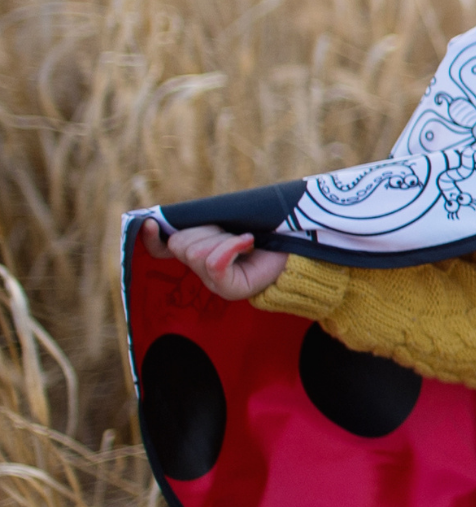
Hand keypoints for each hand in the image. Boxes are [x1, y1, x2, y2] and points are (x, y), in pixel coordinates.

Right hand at [141, 215, 287, 300]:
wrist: (296, 248)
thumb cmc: (265, 231)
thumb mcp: (229, 219)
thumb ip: (204, 220)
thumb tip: (165, 217)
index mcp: (197, 251)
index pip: (163, 249)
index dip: (150, 239)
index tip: (149, 223)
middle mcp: (201, 270)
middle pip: (181, 243)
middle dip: (207, 231)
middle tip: (232, 233)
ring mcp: (214, 282)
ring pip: (197, 252)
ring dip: (223, 238)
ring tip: (244, 240)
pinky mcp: (229, 289)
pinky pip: (214, 262)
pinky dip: (231, 247)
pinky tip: (248, 242)